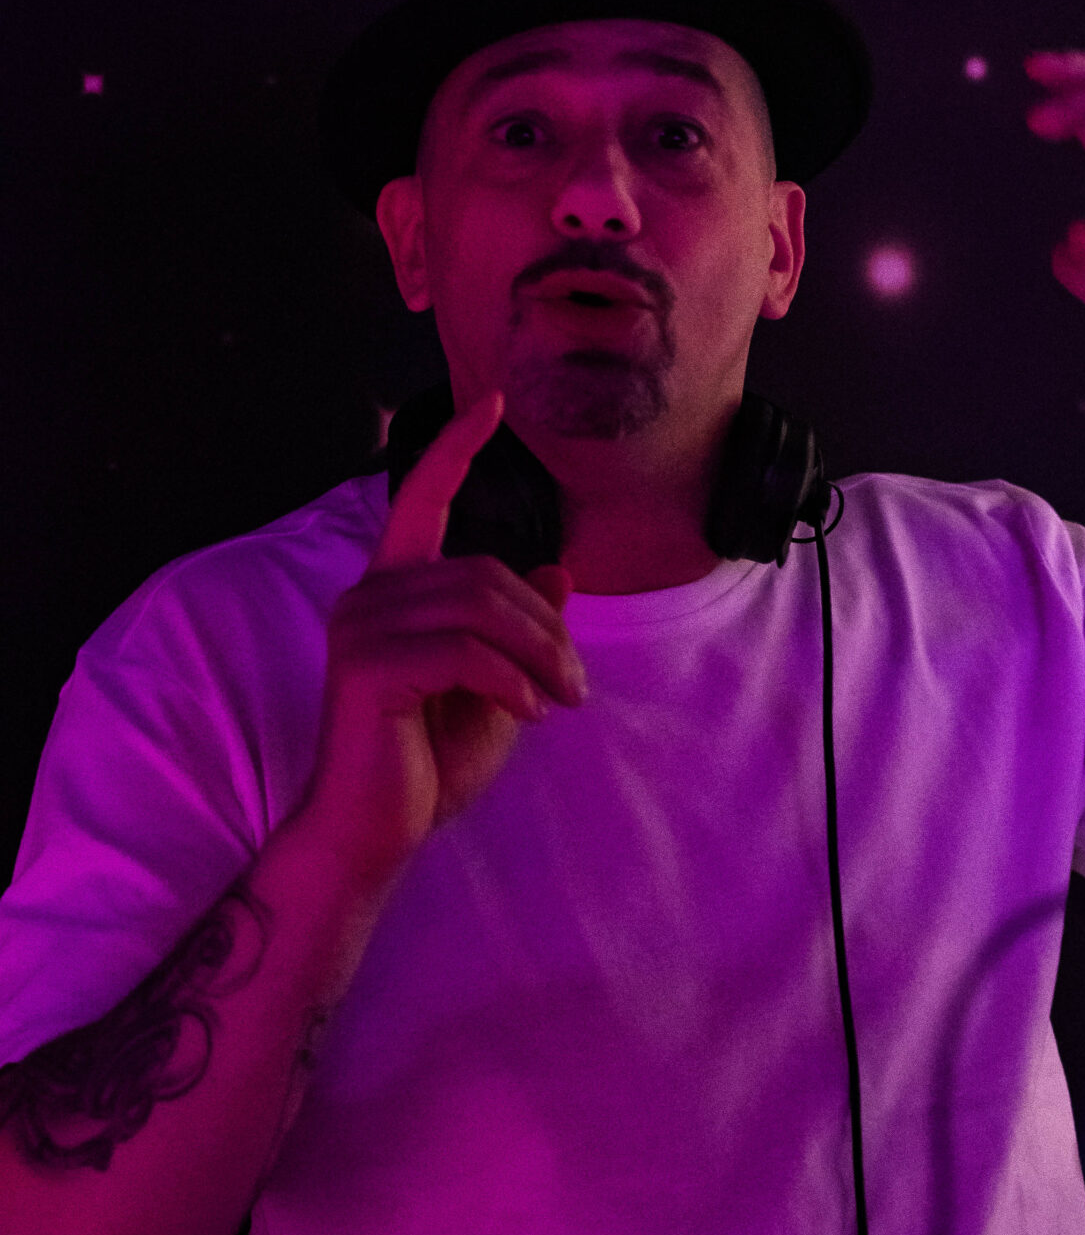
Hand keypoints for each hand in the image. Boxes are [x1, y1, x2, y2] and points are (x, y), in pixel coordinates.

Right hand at [300, 391, 584, 889]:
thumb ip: (518, 633)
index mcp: (393, 591)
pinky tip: (526, 713)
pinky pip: (464, 651)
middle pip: (484, 572)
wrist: (375, 832)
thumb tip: (558, 570)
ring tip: (560, 702)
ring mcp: (359, 626)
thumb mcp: (496, 690)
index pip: (422, 499)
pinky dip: (511, 681)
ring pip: (481, 608)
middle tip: (576, 687)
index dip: (456, 449)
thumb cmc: (428, 765)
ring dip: (540, 656)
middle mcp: (368, 596)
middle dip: (548, 628)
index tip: (496, 402)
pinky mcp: (365, 666)